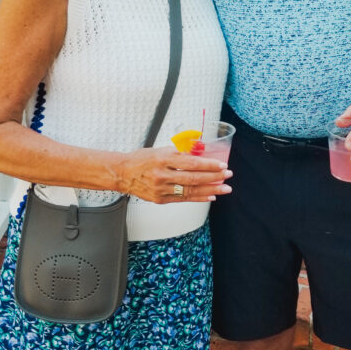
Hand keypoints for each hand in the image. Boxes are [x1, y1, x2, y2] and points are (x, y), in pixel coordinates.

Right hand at [115, 146, 232, 202]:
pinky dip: (198, 197)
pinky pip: (183, 199)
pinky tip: (210, 196)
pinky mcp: (160, 199)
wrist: (123, 173)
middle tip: (227, 176)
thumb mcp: (160, 150)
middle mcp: (161, 175)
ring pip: (190, 190)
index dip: (208, 165)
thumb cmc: (142, 159)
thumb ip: (180, 153)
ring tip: (224, 188)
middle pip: (193, 178)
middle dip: (213, 177)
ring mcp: (161, 189)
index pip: (190, 162)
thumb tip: (201, 153)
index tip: (222, 165)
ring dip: (210, 189)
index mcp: (162, 158)